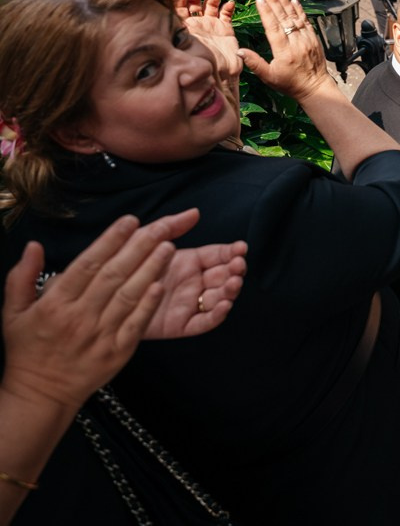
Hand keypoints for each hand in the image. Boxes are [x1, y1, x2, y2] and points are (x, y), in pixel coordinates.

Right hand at [1, 211, 237, 409]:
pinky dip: (149, 304)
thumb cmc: (28, 350)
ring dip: (151, 269)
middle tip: (159, 226)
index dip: (110, 240)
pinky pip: (137, 324)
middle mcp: (79, 317)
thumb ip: (21, 277)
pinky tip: (161, 285)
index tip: (130, 220)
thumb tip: (34, 245)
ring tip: (168, 247)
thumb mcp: (12, 312)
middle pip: (113, 275)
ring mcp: (100, 335)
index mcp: (55, 304)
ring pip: (129, 295)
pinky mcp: (117, 352)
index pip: (87, 264)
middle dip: (138, 247)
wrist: (40, 394)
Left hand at [175, 0, 240, 91]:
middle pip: (194, 0)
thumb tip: (159, 17)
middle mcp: (196, 23)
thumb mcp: (182, 47)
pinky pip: (226, 15)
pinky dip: (228, 7)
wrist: (218, 78)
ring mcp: (210, 25)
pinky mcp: (225, 30)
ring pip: (210, 4)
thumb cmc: (199, 65)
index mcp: (183, 26)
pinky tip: (229, 3)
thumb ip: (174, 35)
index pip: (178, 4)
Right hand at [239, 0, 330, 102]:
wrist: (315, 87)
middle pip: (283, 18)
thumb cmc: (290, 84)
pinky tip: (294, 0)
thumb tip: (239, 51)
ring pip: (295, 17)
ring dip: (286, 2)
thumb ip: (254, 63)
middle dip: (274, 1)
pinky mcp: (314, 39)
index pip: (273, 28)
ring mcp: (307, 39)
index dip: (266, 12)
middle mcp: (296, 43)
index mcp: (284, 51)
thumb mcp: (269, 77)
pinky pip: (306, 21)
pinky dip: (300, 10)